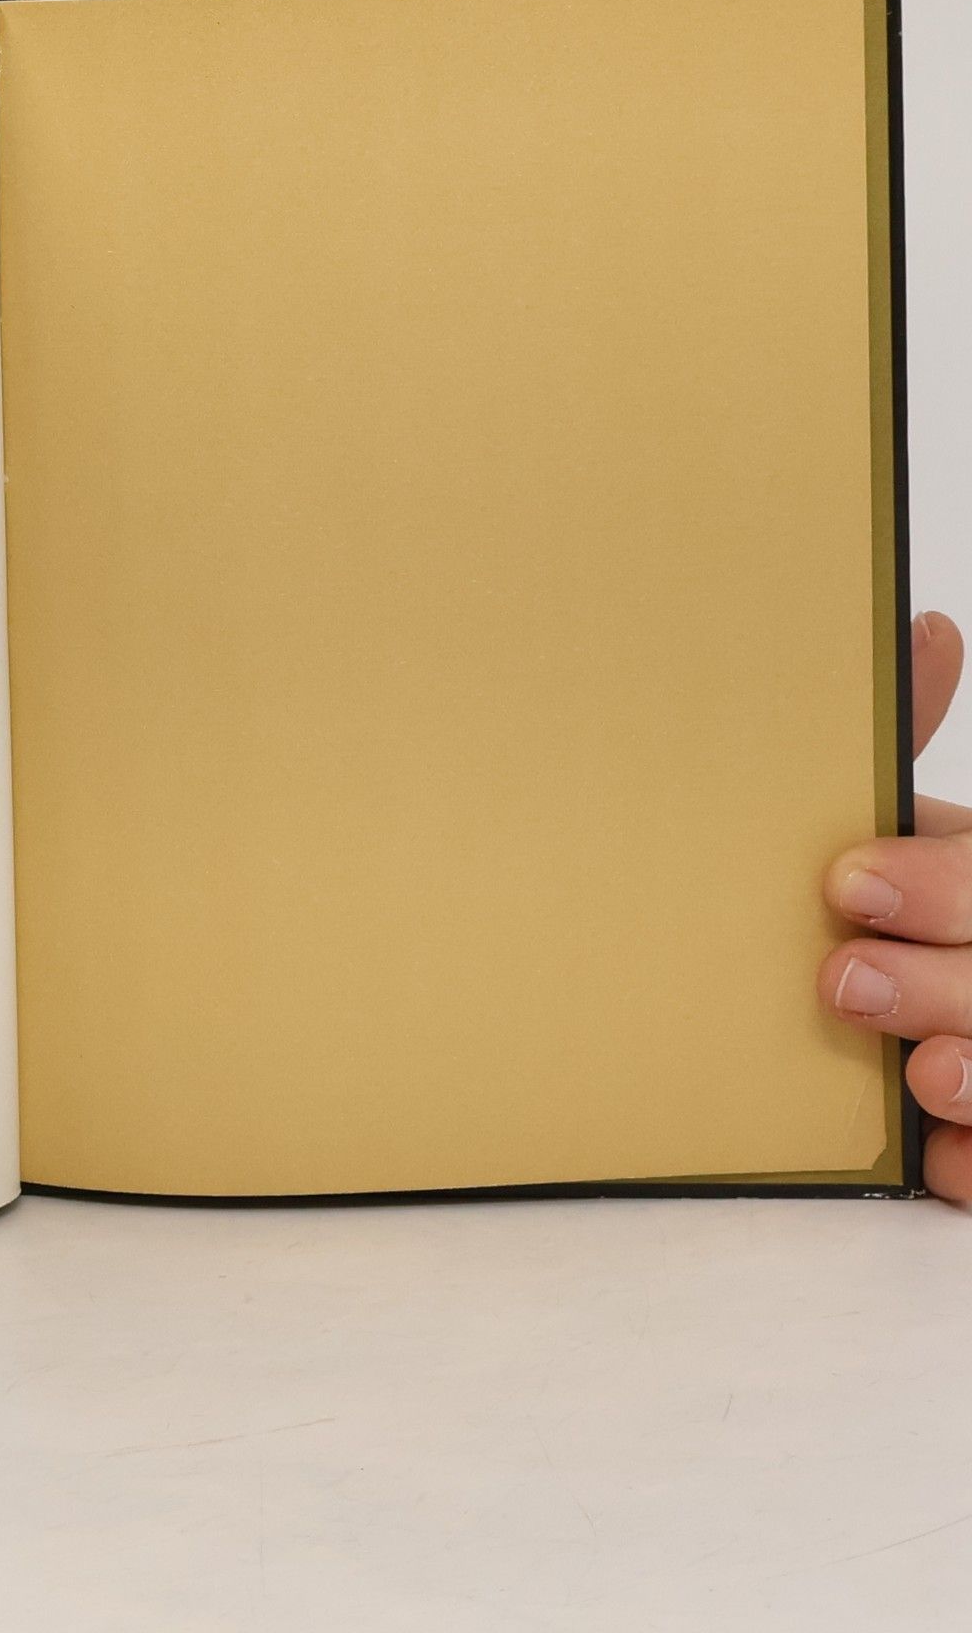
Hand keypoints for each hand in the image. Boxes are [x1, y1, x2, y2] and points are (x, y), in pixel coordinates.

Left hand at [821, 611, 971, 1198]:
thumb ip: (896, 738)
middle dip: (941, 984)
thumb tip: (924, 628)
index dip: (938, 886)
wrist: (867, 974)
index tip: (845, 882)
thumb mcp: (891, 825)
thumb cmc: (884, 899)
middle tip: (841, 979)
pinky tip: (931, 1155)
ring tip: (918, 1075)